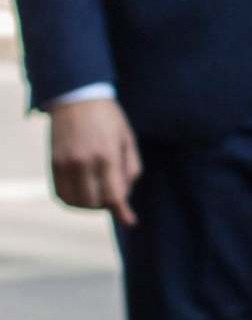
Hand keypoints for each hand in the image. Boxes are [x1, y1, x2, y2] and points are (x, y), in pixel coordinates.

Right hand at [48, 98, 140, 227]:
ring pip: (75, 201)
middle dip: (107, 205)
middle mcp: (84, 162)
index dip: (122, 211)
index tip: (130, 222)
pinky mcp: (53, 163)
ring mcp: (65, 163)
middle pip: (94, 202)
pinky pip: (59, 194)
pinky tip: (81, 193)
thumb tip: (126, 197)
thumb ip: (130, 169)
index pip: (114, 195)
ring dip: (89, 205)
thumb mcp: (128, 140)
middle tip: (113, 196)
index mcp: (107, 155)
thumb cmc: (108, 119)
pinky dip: (71, 200)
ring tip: (97, 193)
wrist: (76, 98)